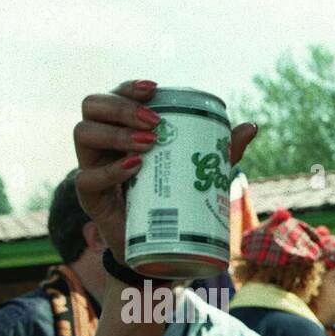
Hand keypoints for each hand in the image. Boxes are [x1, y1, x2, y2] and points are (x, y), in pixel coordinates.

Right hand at [73, 79, 258, 263]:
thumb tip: (251, 126)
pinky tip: (135, 167)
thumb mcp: (200, 173)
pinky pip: (88, 178)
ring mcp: (91, 167)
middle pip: (92, 106)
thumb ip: (220, 151)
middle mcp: (101, 143)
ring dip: (116, 133)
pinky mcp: (90, 197)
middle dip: (121, 107)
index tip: (154, 89)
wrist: (162, 247)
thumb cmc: (177, 200)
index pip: (115, 97)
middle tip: (154, 121)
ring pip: (83, 133)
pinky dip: (112, 170)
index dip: (129, 88)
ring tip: (149, 143)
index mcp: (122, 128)